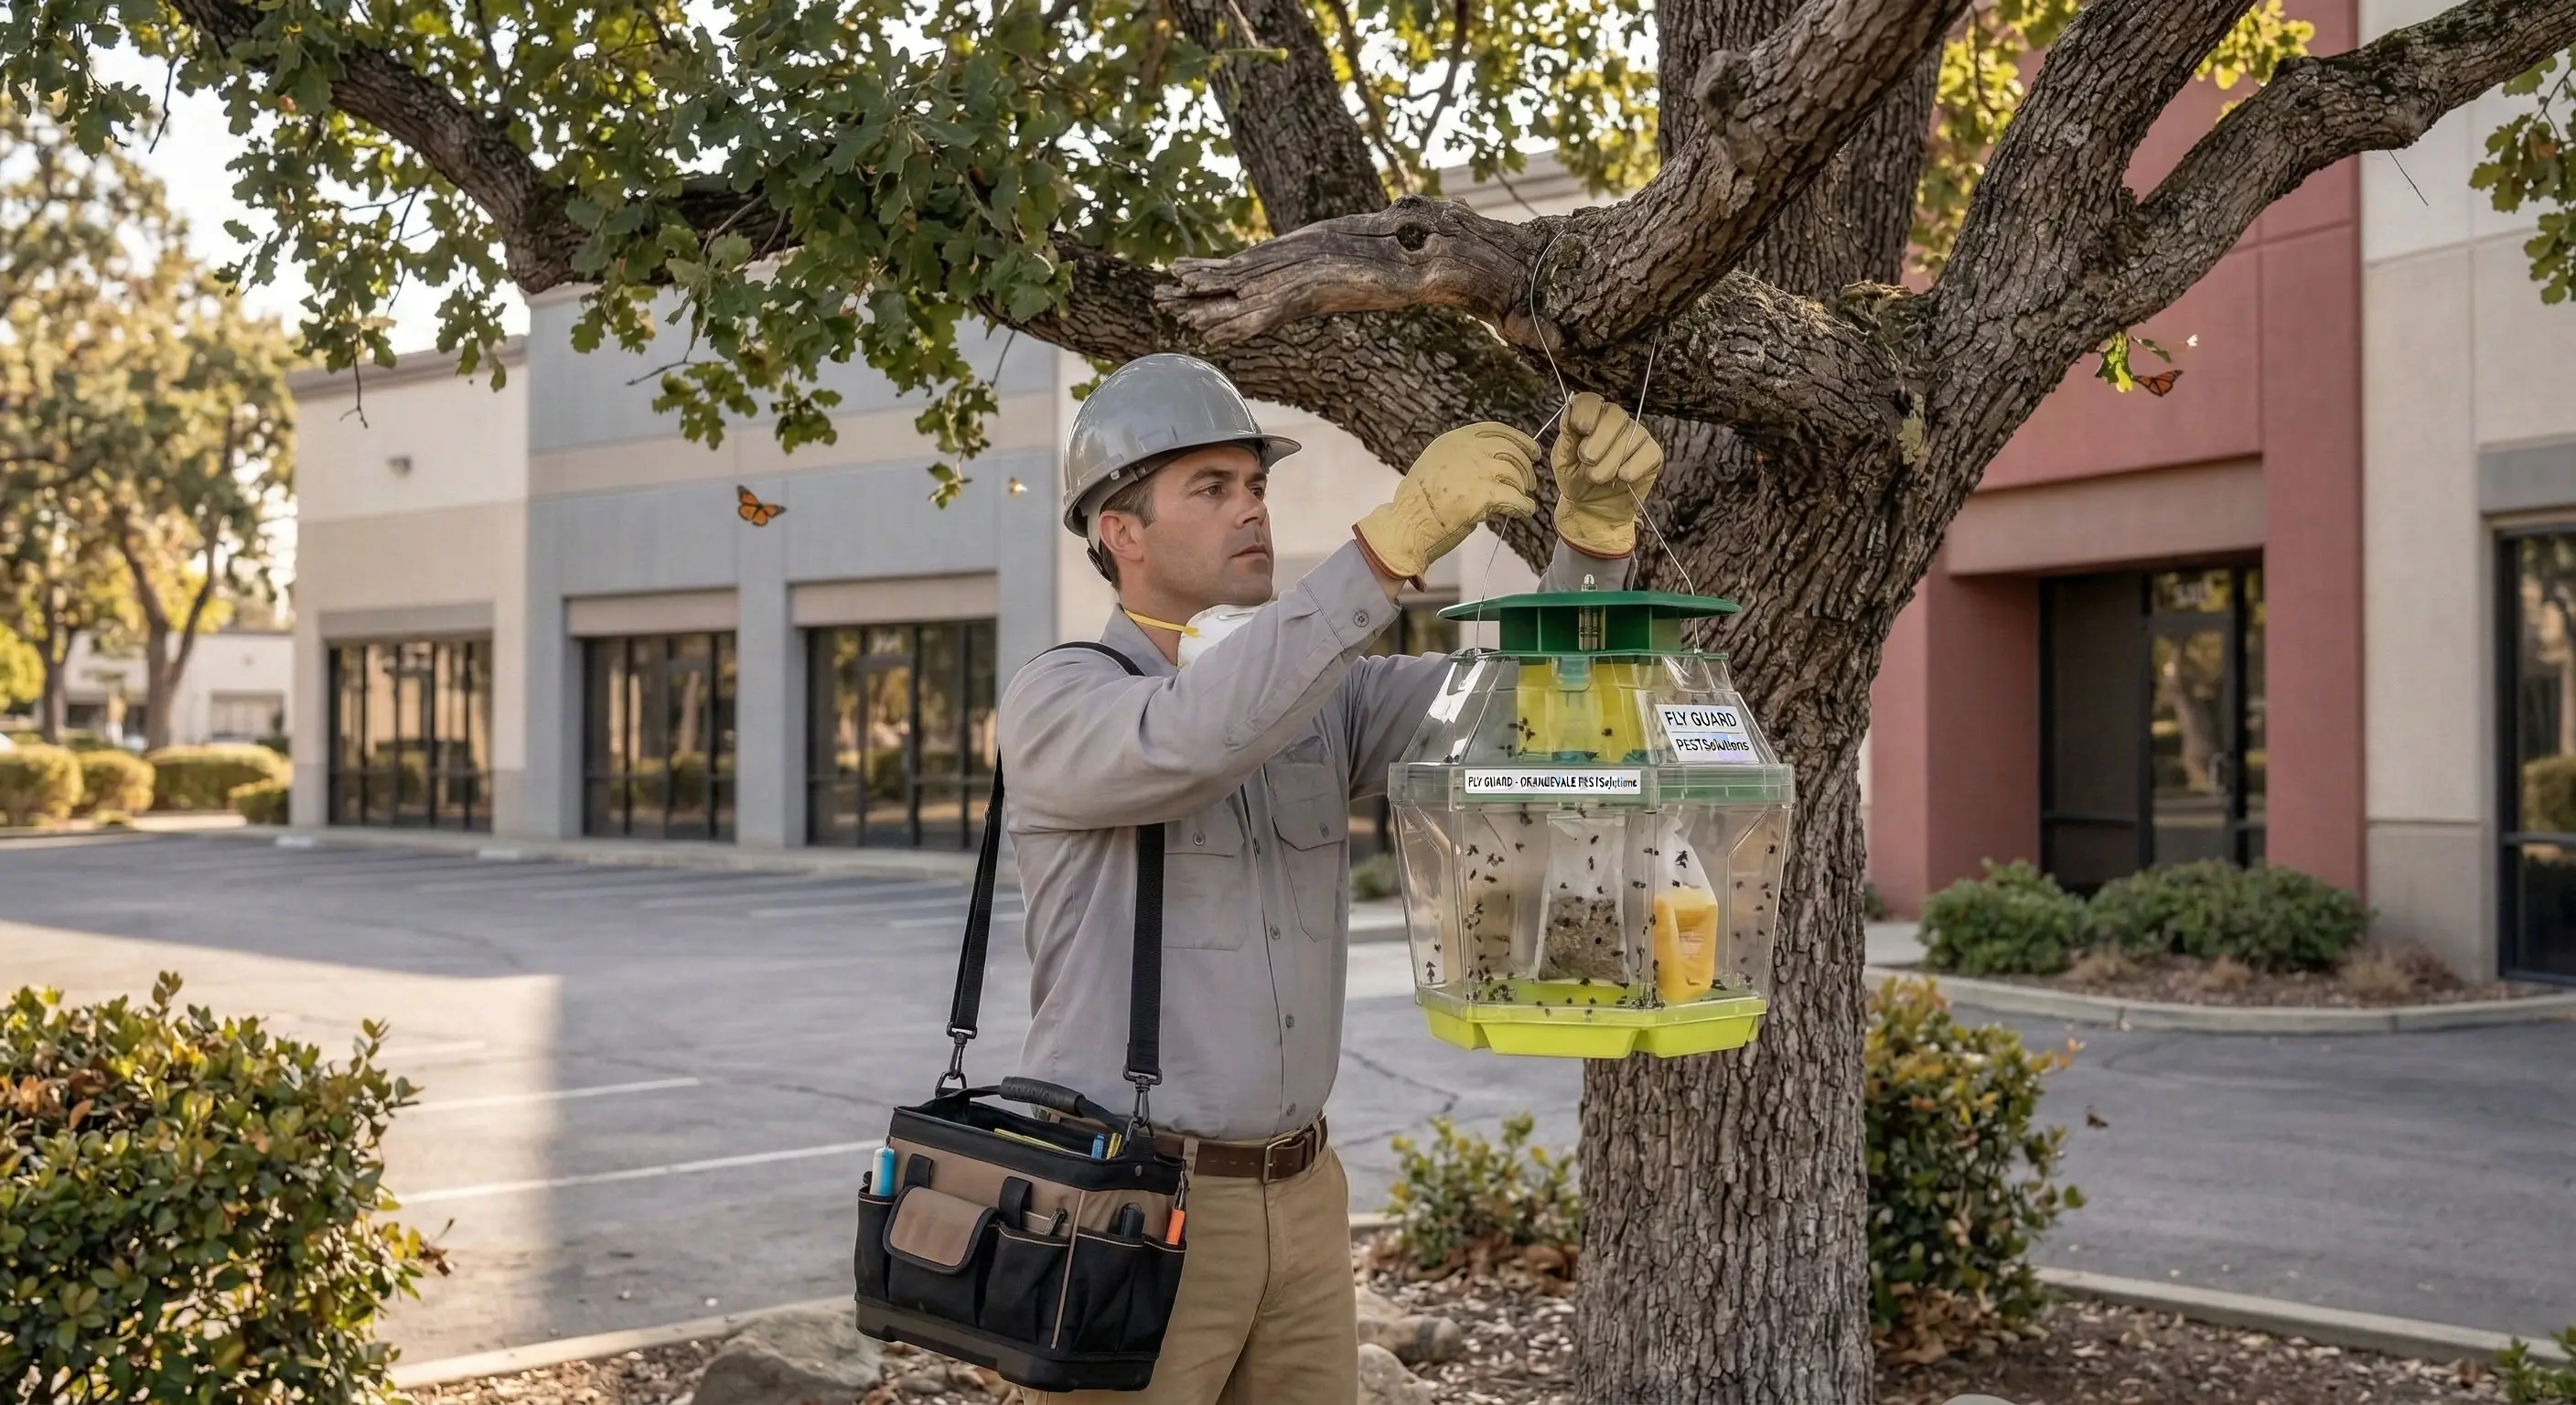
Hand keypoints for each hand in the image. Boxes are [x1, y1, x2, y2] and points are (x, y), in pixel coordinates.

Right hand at [1354, 423, 1540, 581]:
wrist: (1408, 525)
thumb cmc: (1418, 503)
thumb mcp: (1435, 465)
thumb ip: (1462, 459)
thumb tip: (1492, 464)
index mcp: (1455, 440)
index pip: (1496, 430)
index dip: (1519, 439)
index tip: (1531, 451)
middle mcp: (1468, 450)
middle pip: (1511, 451)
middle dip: (1525, 467)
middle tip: (1530, 482)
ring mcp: (1478, 471)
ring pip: (1516, 474)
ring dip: (1523, 489)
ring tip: (1523, 500)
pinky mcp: (1485, 495)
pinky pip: (1516, 499)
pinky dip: (1524, 507)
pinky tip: (1525, 512)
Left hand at [1550, 392, 1663, 558]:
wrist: (1593, 508)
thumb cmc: (1576, 481)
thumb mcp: (1563, 461)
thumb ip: (1567, 436)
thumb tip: (1570, 409)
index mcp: (1591, 418)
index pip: (1591, 401)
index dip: (1586, 412)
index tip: (1580, 429)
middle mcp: (1615, 421)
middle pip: (1614, 415)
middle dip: (1599, 440)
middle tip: (1587, 461)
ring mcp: (1637, 435)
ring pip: (1630, 437)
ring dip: (1610, 462)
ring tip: (1598, 478)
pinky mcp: (1652, 454)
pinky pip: (1648, 453)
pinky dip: (1633, 467)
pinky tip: (1622, 478)